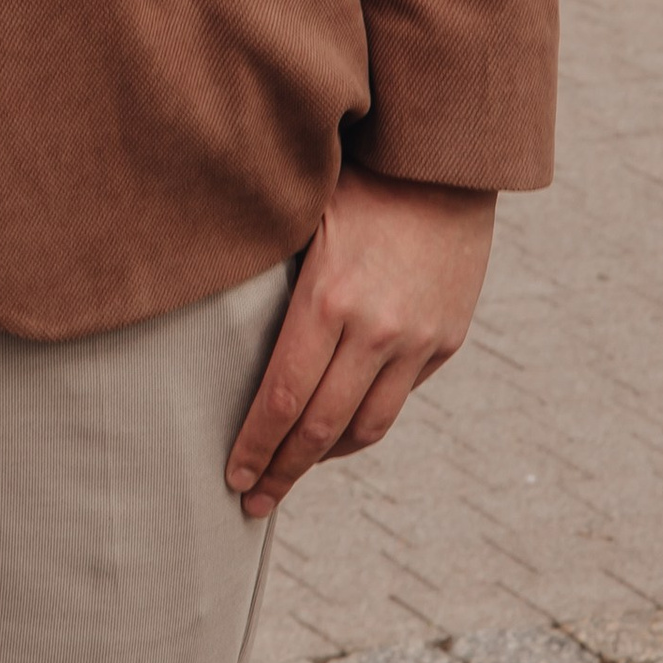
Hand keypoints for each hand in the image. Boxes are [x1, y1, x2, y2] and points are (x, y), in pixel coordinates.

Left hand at [226, 165, 494, 520]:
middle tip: (252, 501)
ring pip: (366, 426)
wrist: (445, 161)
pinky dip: (364, 425)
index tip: (232, 476)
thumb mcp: (301, 215)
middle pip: (320, 427)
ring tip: (292, 472)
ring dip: (325, 457)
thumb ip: (269, 274)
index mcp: (328, 299)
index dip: (255, 446)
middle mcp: (376, 330)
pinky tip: (339, 431)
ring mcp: (416, 340)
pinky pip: (399, 399)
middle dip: (282, 470)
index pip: (281, 398)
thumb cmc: (356, 178)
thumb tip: (217, 322)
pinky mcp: (444, 340)